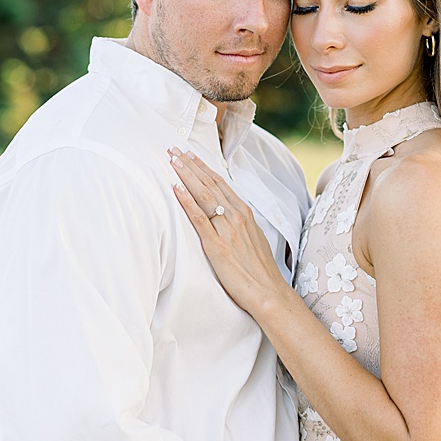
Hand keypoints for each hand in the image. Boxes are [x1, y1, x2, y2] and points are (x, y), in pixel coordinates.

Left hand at [168, 149, 289, 315]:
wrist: (269, 292)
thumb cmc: (260, 271)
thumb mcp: (254, 240)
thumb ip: (239, 225)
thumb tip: (227, 218)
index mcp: (245, 214)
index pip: (220, 184)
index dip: (203, 167)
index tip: (189, 154)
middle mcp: (237, 216)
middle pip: (210, 183)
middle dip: (191, 164)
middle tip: (173, 148)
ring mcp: (227, 229)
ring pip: (204, 195)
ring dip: (186, 175)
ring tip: (171, 160)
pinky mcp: (217, 245)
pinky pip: (199, 218)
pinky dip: (186, 201)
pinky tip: (175, 188)